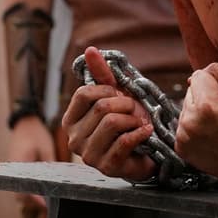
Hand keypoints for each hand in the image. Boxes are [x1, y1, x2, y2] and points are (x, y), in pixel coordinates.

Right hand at [6, 115, 55, 207]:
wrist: (25, 123)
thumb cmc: (37, 134)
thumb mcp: (46, 149)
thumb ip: (50, 166)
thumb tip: (57, 184)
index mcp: (19, 166)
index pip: (24, 190)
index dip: (36, 200)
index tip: (47, 205)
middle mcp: (12, 172)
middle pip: (20, 196)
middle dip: (33, 202)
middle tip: (51, 203)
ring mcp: (12, 173)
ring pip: (19, 193)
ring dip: (31, 198)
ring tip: (48, 198)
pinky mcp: (14, 172)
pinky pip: (19, 186)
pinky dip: (28, 191)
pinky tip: (42, 189)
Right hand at [61, 47, 156, 181]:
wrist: (144, 152)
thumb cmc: (126, 122)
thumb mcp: (114, 95)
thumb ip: (102, 74)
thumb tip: (90, 49)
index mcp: (71, 120)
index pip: (83, 94)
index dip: (107, 90)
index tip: (119, 96)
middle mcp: (74, 139)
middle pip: (101, 107)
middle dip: (126, 104)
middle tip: (135, 111)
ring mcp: (88, 156)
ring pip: (112, 122)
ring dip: (133, 119)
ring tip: (139, 122)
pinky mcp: (106, 168)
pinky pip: (124, 142)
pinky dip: (140, 133)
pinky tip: (146, 132)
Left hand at [175, 63, 217, 186]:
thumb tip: (197, 73)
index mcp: (206, 104)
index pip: (198, 75)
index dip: (214, 84)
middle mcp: (191, 121)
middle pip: (189, 91)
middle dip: (204, 98)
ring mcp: (184, 136)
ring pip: (185, 108)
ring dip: (197, 112)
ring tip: (216, 125)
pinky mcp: (181, 147)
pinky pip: (183, 125)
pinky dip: (193, 127)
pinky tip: (209, 135)